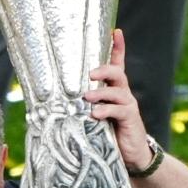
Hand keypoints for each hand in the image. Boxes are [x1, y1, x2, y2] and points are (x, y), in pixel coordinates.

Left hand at [84, 28, 153, 172]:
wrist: (132, 156)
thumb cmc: (109, 134)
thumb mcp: (95, 116)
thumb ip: (82, 106)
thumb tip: (54, 101)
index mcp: (114, 90)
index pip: (118, 64)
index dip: (118, 47)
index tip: (117, 31)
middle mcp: (123, 94)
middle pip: (118, 73)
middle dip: (104, 69)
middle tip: (89, 73)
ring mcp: (128, 106)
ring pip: (118, 91)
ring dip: (101, 92)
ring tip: (86, 97)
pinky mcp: (130, 120)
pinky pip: (120, 111)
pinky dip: (106, 110)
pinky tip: (95, 114)